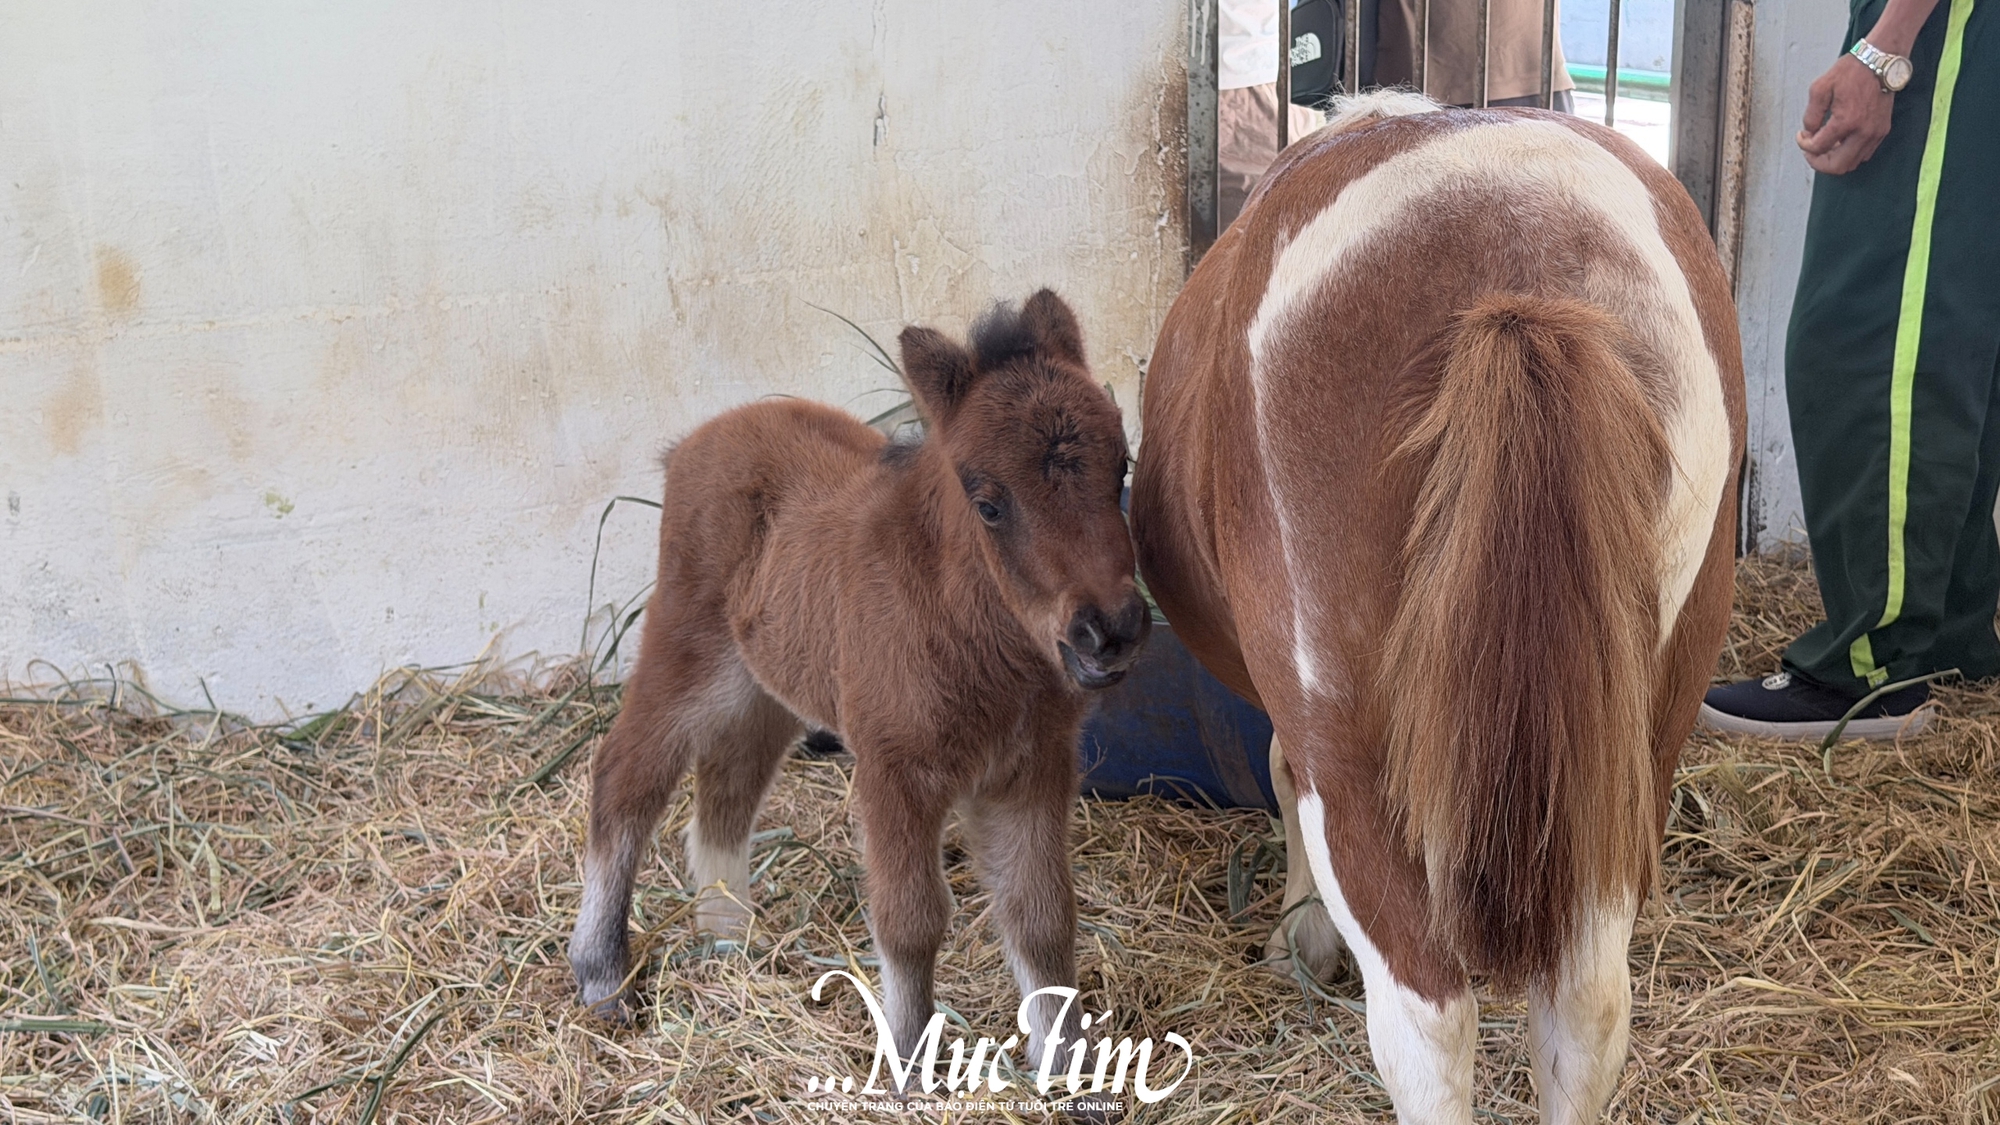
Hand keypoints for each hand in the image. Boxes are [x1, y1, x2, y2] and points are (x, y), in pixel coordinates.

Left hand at [1797, 54, 1894, 173]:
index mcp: (1845, 122)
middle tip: (1810, 151)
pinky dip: (1849, 153)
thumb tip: (1809, 133)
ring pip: (1852, 163)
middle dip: (1818, 162)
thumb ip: (1811, 115)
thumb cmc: (1851, 71)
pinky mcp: (1882, 130)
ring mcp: (1875, 133)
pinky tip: (1840, 141)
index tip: (1801, 136)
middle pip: (1837, 166)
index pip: (1818, 148)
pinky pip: (1864, 154)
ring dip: (1835, 159)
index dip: (1804, 145)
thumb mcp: (1820, 88)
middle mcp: (1863, 132)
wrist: (1881, 61)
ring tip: (1824, 145)